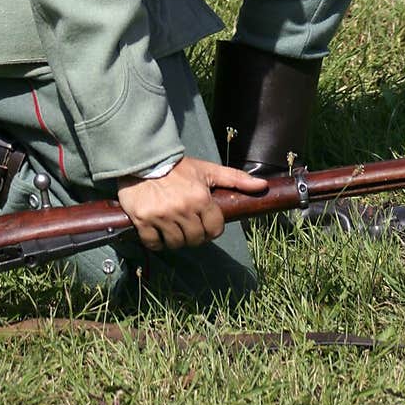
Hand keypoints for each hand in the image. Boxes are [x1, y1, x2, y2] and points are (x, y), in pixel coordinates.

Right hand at [117, 156, 265, 251]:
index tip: (204, 221)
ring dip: (175, 239)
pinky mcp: (143, 220)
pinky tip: (157, 229)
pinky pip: (154, 244)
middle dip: (194, 234)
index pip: (214, 229)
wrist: (144, 160)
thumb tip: (262, 186)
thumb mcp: (208, 170)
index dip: (211, 227)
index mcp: (201, 198)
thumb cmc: (178, 168)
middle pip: (196, 239)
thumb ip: (236, 178)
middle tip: (187, 223)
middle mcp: (182, 209)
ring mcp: (162, 216)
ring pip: (176, 244)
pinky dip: (156, 241)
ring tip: (172, 226)